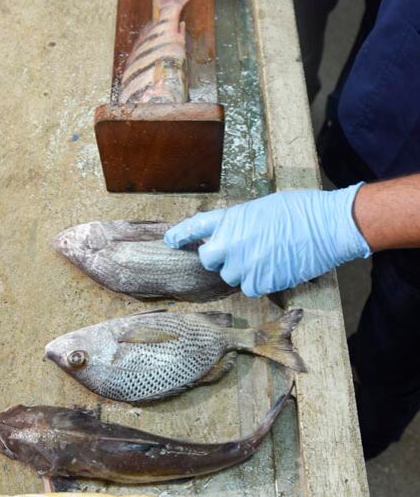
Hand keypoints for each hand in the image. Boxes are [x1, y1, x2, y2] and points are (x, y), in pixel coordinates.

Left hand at [164, 184, 370, 296]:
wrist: (326, 226)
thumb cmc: (301, 210)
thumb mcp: (262, 208)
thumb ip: (241, 223)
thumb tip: (235, 236)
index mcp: (231, 219)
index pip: (195, 227)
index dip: (180, 235)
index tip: (170, 241)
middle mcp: (231, 243)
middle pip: (208, 259)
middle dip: (220, 258)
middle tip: (239, 252)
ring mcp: (244, 264)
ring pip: (230, 277)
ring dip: (243, 271)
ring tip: (267, 257)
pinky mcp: (260, 282)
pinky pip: (249, 288)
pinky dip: (259, 282)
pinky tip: (276, 268)